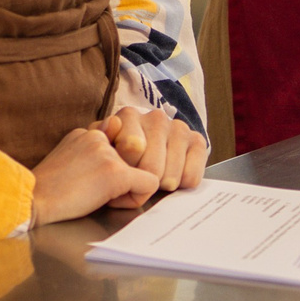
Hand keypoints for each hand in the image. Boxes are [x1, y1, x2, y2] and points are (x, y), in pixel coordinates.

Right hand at [29, 123, 161, 225]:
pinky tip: (109, 202)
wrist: (32, 200)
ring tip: (96, 197)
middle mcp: (99, 135)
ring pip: (141, 171)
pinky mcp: (116, 172)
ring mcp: (108, 153)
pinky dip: (134, 199)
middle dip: (120, 178)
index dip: (111, 167)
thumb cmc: (47, 188)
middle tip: (93, 191)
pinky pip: (148, 184)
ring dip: (125, 189)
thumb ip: (93, 147)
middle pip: (132, 158)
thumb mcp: (68, 158)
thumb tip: (115, 124)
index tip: (90, 181)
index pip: (118, 145)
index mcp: (86, 132)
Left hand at [91, 106, 207, 205]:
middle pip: (153, 167)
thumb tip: (113, 123)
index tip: (121, 170)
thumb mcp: (101, 148)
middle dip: (143, 181)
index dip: (126, 168)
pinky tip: (172, 177)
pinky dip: (181, 185)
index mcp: (130, 115)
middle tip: (138, 180)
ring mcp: (179, 128)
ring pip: (171, 175)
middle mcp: (156, 117)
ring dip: (161, 185)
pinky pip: (191, 177)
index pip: (132, 147)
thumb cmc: (117, 155)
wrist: (144, 157)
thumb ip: (101, 136)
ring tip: (153, 179)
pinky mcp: (198, 141)